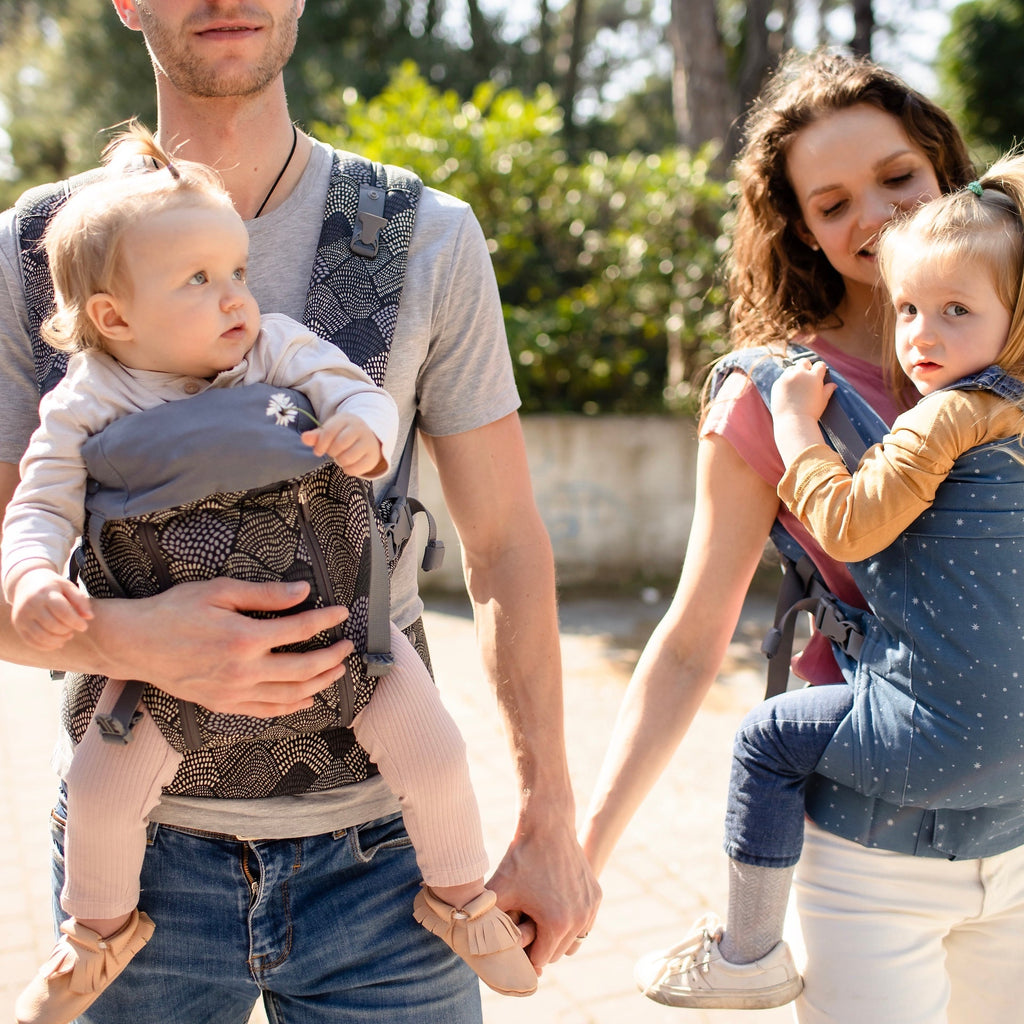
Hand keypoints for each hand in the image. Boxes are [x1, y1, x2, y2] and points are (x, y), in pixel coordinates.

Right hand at [9, 564, 92, 649]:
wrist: (25, 583)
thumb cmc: (52, 586)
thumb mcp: (67, 586)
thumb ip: (80, 600)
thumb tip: (89, 617)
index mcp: (45, 593)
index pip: (62, 612)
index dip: (75, 622)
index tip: (84, 627)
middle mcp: (31, 605)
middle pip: (52, 625)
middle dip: (67, 630)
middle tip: (74, 629)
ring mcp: (22, 616)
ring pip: (41, 636)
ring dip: (58, 640)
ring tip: (68, 636)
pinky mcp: (18, 625)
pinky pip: (31, 641)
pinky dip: (46, 646)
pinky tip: (57, 642)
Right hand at [85, 578, 352, 715]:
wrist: (136, 644)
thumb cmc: (174, 612)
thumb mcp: (219, 591)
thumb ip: (264, 594)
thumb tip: (302, 592)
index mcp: (245, 638)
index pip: (300, 630)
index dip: (326, 620)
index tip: (342, 613)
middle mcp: (244, 670)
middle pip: (303, 668)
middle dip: (331, 657)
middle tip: (347, 646)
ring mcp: (234, 692)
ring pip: (290, 694)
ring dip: (320, 683)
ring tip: (336, 671)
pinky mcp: (224, 704)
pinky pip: (267, 710)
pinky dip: (292, 706)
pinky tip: (307, 698)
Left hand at [302, 413, 384, 476]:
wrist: (370, 435)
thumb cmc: (344, 433)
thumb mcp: (331, 430)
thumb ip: (317, 435)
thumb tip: (304, 438)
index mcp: (346, 420)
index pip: (329, 432)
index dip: (320, 444)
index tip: (318, 451)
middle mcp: (360, 429)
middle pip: (338, 445)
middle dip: (331, 452)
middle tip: (333, 452)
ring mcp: (368, 443)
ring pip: (347, 458)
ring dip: (339, 461)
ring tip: (341, 457)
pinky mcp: (373, 457)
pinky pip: (356, 469)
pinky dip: (348, 470)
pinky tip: (348, 464)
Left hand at [487, 815, 601, 972]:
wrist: (547, 826)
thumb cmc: (520, 858)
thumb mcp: (498, 891)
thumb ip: (484, 919)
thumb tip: (471, 942)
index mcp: (556, 924)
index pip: (539, 960)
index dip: (523, 954)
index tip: (513, 940)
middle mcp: (579, 920)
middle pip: (557, 953)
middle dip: (540, 946)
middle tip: (524, 929)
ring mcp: (590, 908)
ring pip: (573, 941)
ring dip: (557, 938)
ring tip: (538, 920)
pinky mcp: (596, 896)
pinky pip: (583, 923)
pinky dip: (571, 922)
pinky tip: (553, 908)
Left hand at [770, 359, 835, 420]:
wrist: (793, 422)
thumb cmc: (811, 413)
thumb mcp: (823, 401)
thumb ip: (827, 390)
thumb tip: (833, 385)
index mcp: (814, 377)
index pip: (819, 365)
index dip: (820, 369)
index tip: (819, 373)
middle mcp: (800, 374)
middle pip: (804, 362)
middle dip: (806, 367)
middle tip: (807, 375)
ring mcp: (787, 378)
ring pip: (791, 369)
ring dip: (794, 373)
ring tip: (796, 384)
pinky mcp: (777, 384)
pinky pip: (782, 378)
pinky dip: (786, 382)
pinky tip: (788, 391)